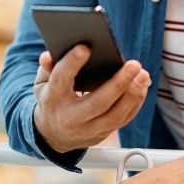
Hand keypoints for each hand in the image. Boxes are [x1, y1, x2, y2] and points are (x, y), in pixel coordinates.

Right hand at [32, 46, 150, 153]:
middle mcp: (70, 117)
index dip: (72, 64)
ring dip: (132, 94)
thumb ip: (47, 67)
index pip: (61, 80)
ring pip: (114, 116)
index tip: (85, 48)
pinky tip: (142, 86)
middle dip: (118, 83)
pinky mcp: (102, 134)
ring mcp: (87, 130)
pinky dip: (135, 103)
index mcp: (53, 99)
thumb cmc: (51, 101)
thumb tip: (49, 55)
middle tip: (133, 64)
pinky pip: (123, 120)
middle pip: (97, 103)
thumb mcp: (41, 84)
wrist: (52, 136)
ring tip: (142, 74)